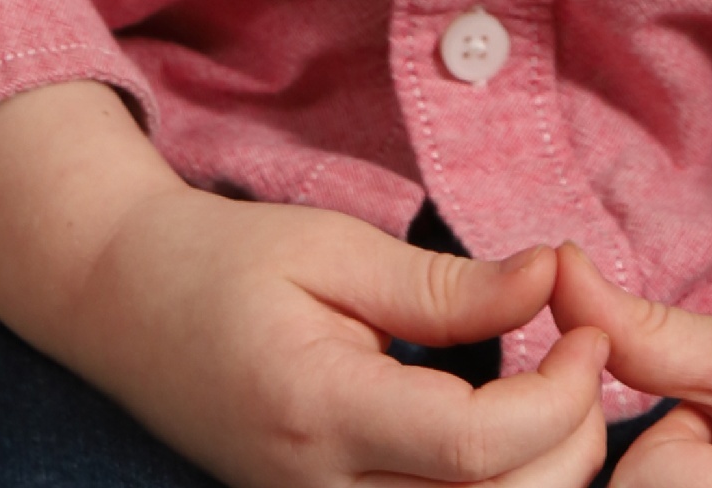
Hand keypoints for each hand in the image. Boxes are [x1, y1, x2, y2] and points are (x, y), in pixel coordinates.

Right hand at [0, 82, 613, 487]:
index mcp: (319, 411)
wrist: (121, 305)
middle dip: (569, 440)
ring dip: (542, 472)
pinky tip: (514, 430)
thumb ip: (445, 285)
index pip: (475, 448)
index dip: (558, 394)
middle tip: (585, 349)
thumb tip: (552, 280)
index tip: (590, 324)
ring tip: (557, 386)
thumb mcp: (334, 247)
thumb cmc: (225, 260)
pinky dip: (496, 486)